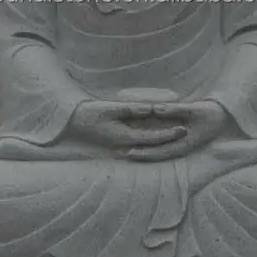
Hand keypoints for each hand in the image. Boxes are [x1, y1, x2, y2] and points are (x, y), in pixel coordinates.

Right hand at [70, 100, 186, 148]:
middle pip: (153, 145)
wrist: (69, 126)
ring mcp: (120, 147)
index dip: (169, 134)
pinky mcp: (117, 144)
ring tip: (177, 134)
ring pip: (146, 146)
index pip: (153, 138)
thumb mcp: (109, 108)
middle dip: (170, 139)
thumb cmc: (87, 114)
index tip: (184, 129)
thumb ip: (130, 109)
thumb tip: (151, 108)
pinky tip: (157, 135)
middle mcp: (124, 146)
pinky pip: (138, 144)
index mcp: (124, 138)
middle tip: (187, 132)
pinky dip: (150, 141)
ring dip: (161, 141)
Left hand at [126, 100, 227, 161]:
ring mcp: (180, 142)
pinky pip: (163, 142)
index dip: (144, 153)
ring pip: (160, 149)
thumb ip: (174, 110)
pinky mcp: (180, 137)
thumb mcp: (194, 109)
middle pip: (157, 153)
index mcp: (184, 143)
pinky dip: (152, 142)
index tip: (130, 152)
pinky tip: (141, 139)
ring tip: (127, 148)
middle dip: (141, 154)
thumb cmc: (210, 112)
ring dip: (145, 149)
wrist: (224, 115)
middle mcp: (180, 146)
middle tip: (123, 153)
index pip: (160, 151)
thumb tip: (155, 109)